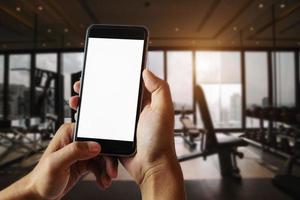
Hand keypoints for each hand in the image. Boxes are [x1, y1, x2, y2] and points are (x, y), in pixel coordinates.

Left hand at [0, 123, 117, 199]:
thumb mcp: (56, 163)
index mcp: (69, 133)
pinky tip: (102, 181)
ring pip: (102, 157)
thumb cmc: (41, 179)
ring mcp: (80, 152)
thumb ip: (75, 151)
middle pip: (101, 146)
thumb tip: (95, 145)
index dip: (105, 144)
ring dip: (106, 169)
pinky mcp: (83, 162)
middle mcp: (76, 140)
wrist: (39, 195)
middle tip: (111, 172)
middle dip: (108, 160)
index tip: (111, 156)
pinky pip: (99, 165)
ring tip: (106, 180)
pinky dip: (102, 174)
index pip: (93, 134)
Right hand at [70, 69, 184, 198]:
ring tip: (76, 100)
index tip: (98, 72)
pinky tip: (80, 117)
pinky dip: (88, 121)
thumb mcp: (163, 110)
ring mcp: (121, 124)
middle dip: (94, 89)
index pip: (125, 85)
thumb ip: (159, 88)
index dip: (111, 77)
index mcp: (143, 102)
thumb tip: (146, 71)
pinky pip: (99, 125)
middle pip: (109, 96)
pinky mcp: (113, 135)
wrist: (151, 167)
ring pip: (101, 109)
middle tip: (81, 86)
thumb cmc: (160, 140)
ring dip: (88, 104)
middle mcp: (131, 111)